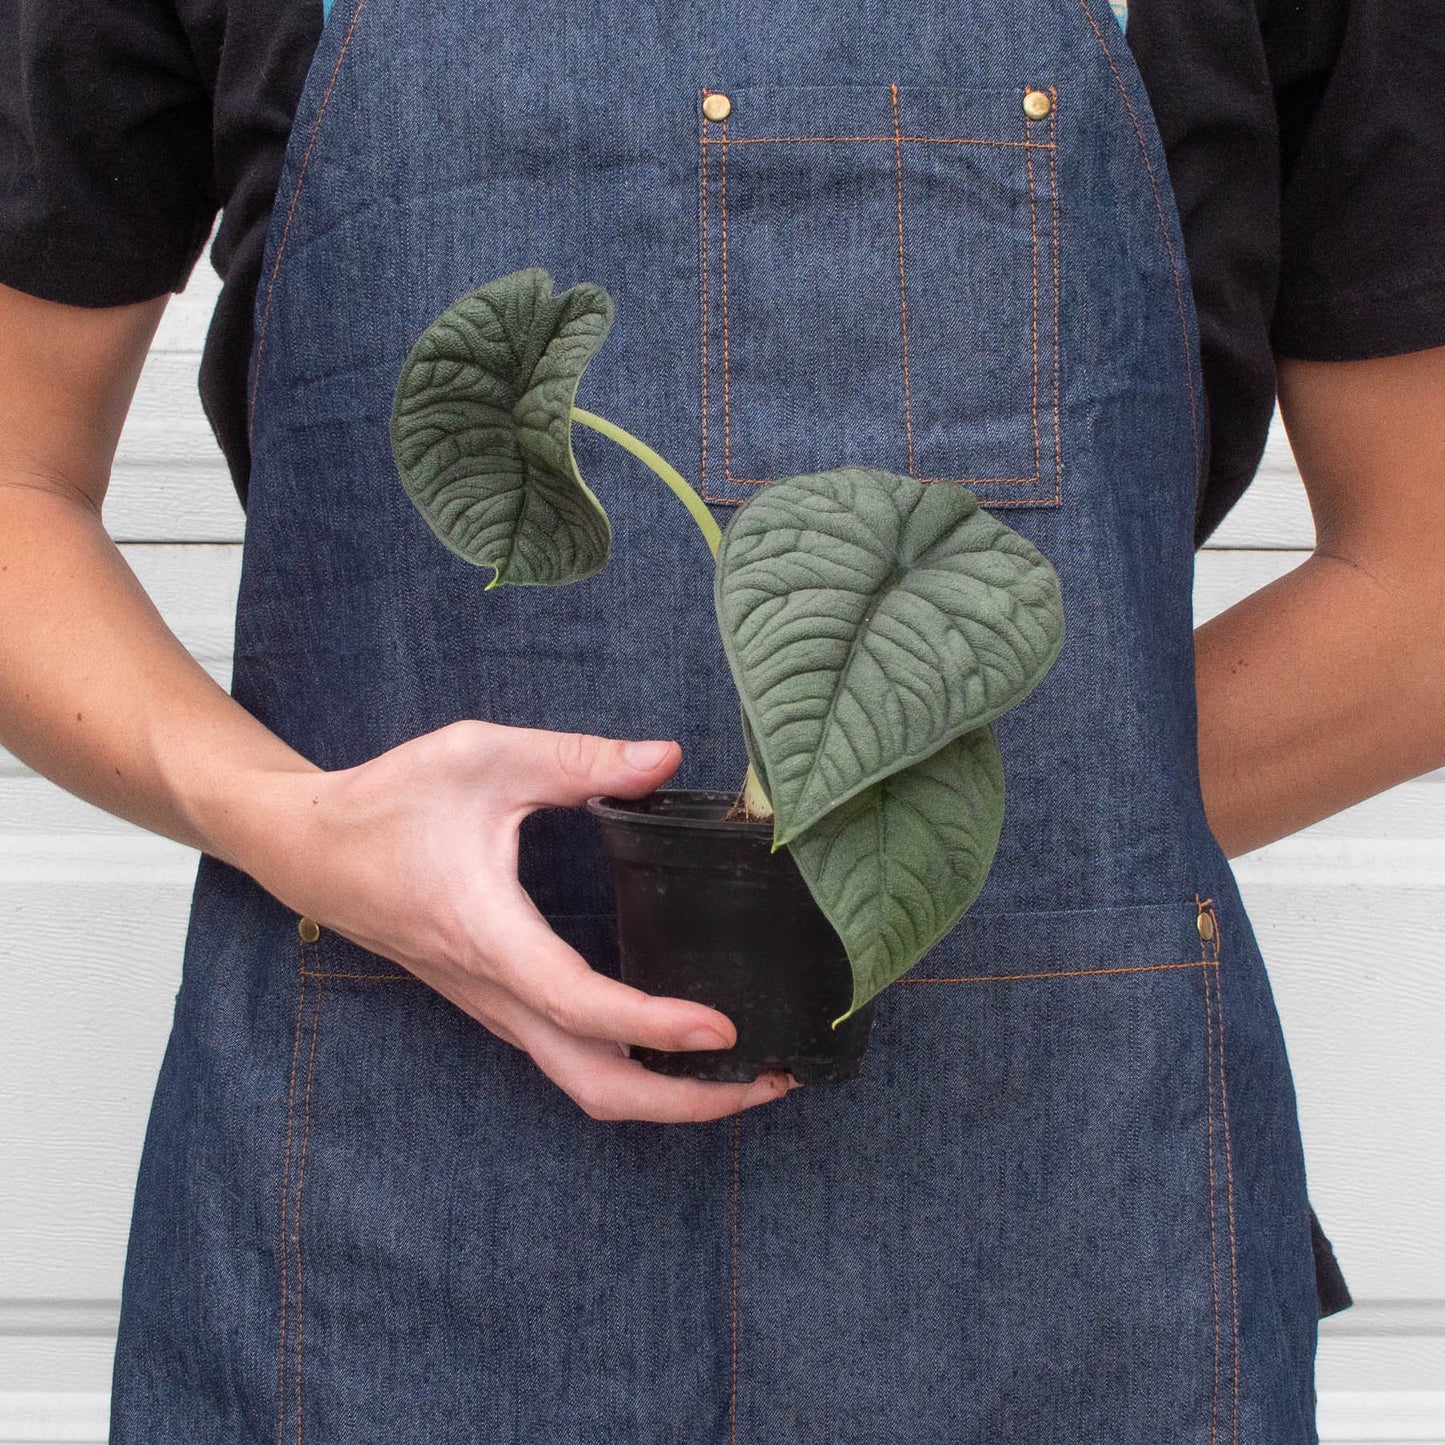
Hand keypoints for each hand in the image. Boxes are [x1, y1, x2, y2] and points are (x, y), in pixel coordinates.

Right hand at [238, 720, 798, 1122]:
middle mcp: (495, 991)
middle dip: (685, 1102)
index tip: (724, 1029)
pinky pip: (570, 1058)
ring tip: (744, 1073)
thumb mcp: (481, 756)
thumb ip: (576, 758)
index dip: (655, 1026)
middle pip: (595, 1086)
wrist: (308, 849)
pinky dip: (633, 1068)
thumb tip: (666, 758)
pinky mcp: (497, 1003)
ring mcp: (495, 1008)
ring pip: (584, 1084)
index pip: (582, 1005)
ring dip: (667, 1094)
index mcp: (490, 935)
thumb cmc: (388, 802)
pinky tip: (678, 1041)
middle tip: (768, 1082)